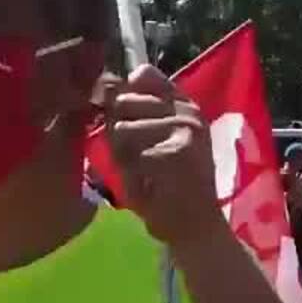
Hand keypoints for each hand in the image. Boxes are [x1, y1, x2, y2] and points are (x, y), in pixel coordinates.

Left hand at [105, 65, 225, 248]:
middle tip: (138, 159)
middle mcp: (188, 110)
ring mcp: (186, 128)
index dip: (123, 97)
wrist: (193, 227)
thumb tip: (108, 83)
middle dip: (118, 133)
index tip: (126, 121)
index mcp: (184, 104)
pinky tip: (150, 187)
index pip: (143, 75)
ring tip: (143, 174)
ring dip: (122, 157)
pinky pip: (130, 154)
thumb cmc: (167, 187)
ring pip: (122, 128)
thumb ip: (132, 113)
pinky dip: (133, 176)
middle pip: (123, 102)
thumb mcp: (149, 142)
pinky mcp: (178, 151)